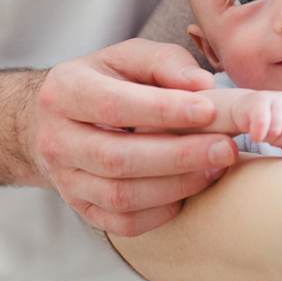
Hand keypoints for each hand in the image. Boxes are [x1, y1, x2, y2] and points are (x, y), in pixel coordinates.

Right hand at [31, 39, 237, 234]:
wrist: (56, 121)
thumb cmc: (105, 82)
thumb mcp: (128, 57)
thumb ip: (165, 62)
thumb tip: (203, 84)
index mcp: (64, 91)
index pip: (113, 104)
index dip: (163, 110)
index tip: (208, 110)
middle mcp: (56, 139)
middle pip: (118, 158)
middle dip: (179, 156)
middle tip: (225, 148)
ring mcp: (65, 180)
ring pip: (120, 196)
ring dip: (176, 186)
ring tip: (215, 169)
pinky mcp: (82, 209)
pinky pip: (123, 223)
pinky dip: (161, 212)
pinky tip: (189, 192)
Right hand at [236, 90, 281, 157]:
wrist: (245, 110)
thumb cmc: (270, 125)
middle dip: (280, 142)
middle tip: (272, 138)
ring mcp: (278, 98)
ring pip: (276, 130)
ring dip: (267, 138)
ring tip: (264, 134)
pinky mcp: (260, 99)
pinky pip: (262, 124)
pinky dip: (257, 135)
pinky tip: (255, 135)